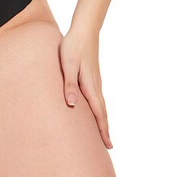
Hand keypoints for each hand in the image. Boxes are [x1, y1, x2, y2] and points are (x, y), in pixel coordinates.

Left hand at [59, 26, 112, 148]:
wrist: (84, 30)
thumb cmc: (73, 46)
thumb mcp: (68, 64)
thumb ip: (69, 84)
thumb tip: (73, 105)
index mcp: (90, 85)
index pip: (98, 113)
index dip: (102, 130)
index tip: (108, 146)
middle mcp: (96, 85)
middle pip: (102, 112)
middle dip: (105, 129)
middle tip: (108, 146)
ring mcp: (95, 80)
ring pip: (101, 105)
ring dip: (102, 119)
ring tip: (102, 132)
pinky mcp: (92, 75)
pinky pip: (98, 97)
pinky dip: (99, 108)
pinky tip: (95, 109)